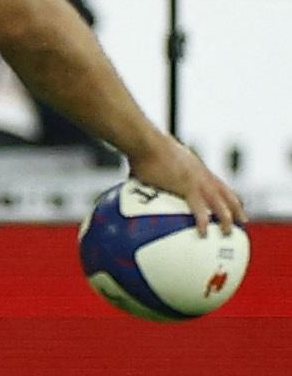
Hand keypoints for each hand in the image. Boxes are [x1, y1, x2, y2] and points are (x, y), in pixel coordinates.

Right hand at [127, 139, 245, 235]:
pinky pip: (199, 209)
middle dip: (235, 207)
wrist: (144, 141)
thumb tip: (131, 180)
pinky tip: (203, 234)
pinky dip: (203, 222)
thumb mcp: (151, 160)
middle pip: (225, 193)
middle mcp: (201, 173)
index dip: (226, 194)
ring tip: (227, 233)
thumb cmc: (142, 147)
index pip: (216, 182)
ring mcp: (197, 180)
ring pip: (219, 203)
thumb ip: (147, 172)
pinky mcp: (188, 187)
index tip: (233, 204)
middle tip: (242, 222)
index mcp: (194, 166)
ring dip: (226, 218)